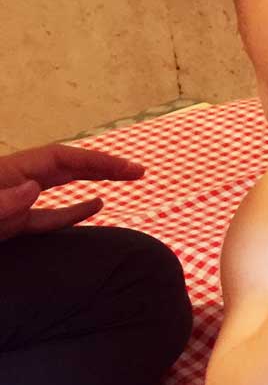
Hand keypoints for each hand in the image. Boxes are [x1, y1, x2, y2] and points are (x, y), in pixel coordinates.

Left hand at [0, 143, 143, 241]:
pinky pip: (50, 215)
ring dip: (94, 179)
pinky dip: (75, 210)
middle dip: (104, 166)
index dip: (95, 160)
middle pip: (67, 167)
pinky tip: (97, 205)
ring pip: (61, 186)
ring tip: (125, 177)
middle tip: (138, 171)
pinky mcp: (14, 225)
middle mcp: (17, 182)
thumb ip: (3, 202)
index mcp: (9, 172)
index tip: (126, 168)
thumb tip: (34, 188)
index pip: (61, 159)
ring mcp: (16, 204)